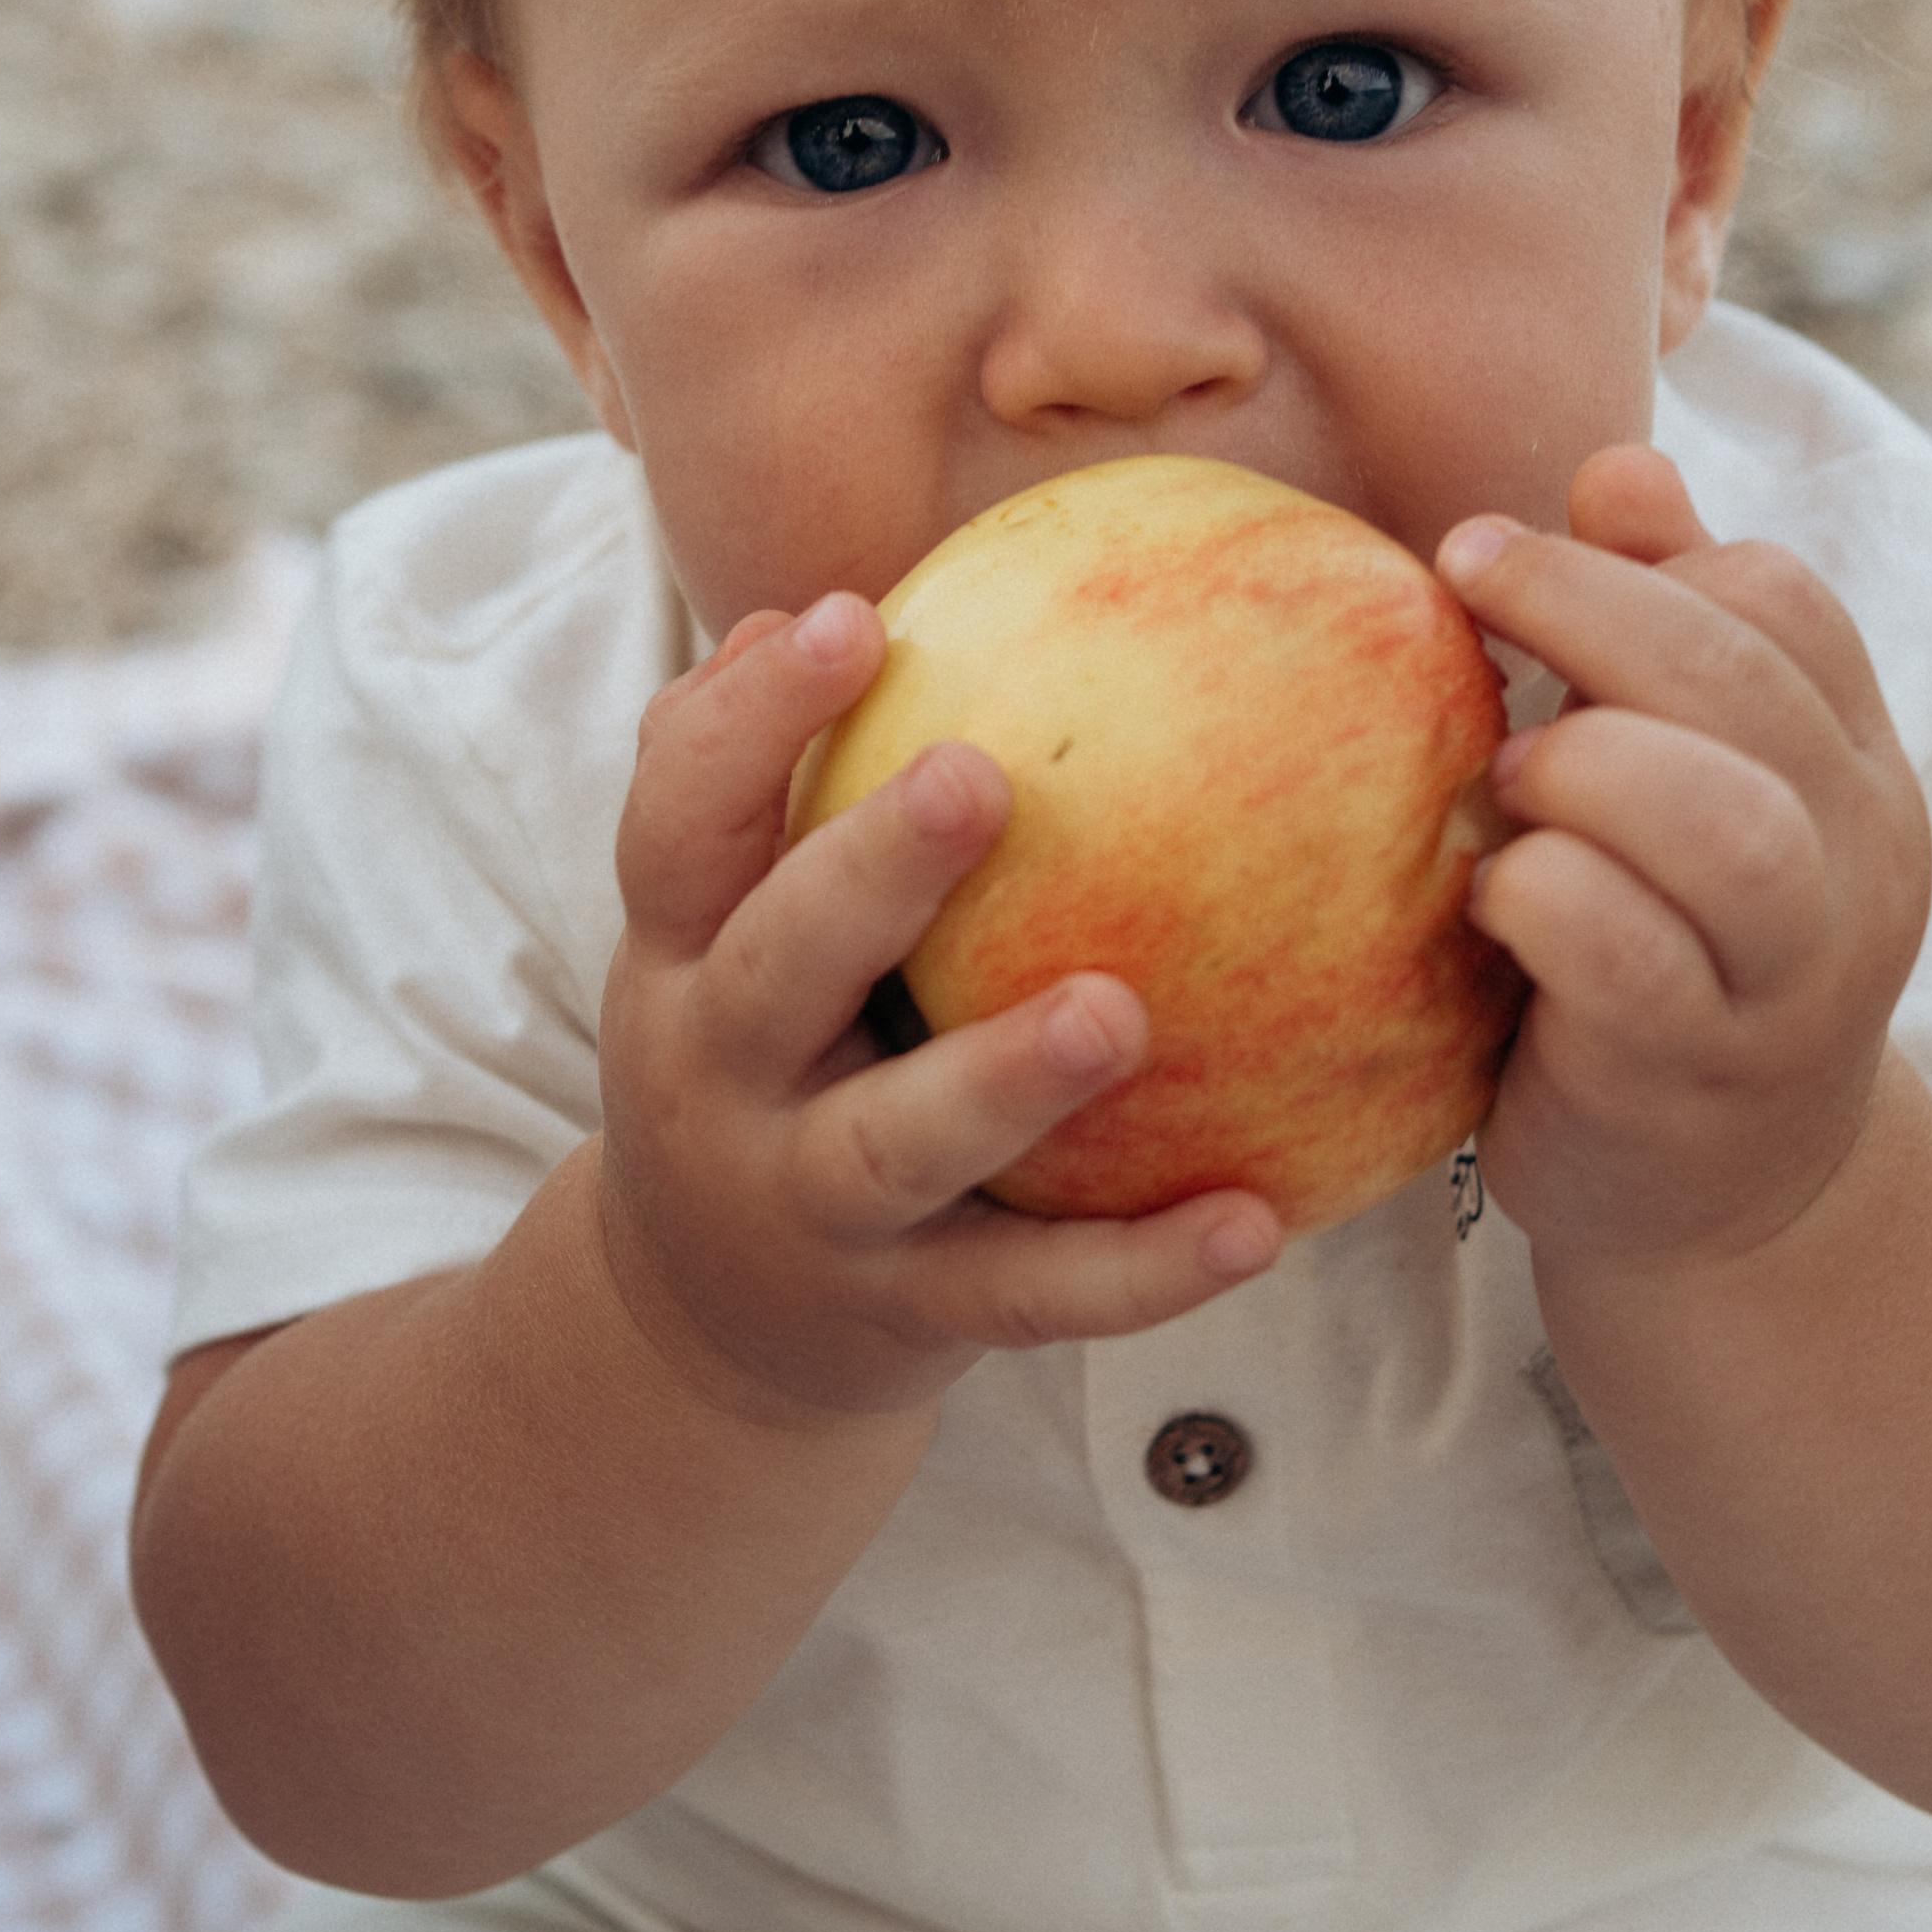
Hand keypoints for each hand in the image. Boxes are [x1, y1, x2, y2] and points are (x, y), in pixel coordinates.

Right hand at [594, 595, 1278, 1424]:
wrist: (696, 1327)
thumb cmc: (758, 1054)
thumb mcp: (717, 930)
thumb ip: (762, 789)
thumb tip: (812, 605)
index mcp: (677, 957)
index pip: (676, 823)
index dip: (745, 723)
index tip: (846, 618)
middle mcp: (719, 1078)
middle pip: (772, 970)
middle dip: (867, 872)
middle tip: (979, 777)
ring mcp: (808, 1207)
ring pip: (898, 1144)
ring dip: (1005, 1079)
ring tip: (1121, 1012)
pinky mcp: (905, 1317)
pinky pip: (1029, 1295)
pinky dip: (1139, 1271)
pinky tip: (1255, 1219)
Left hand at [1436, 449, 1930, 1291]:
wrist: (1729, 1209)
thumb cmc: (1673, 956)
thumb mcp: (1695, 787)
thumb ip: (1670, 628)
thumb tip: (1616, 465)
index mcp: (1852, 768)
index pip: (1786, 603)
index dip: (1647, 555)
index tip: (1499, 548)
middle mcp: (1852, 864)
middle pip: (1748, 685)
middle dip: (1586, 614)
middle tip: (1462, 598)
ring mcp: (1787, 982)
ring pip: (1722, 825)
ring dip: (1584, 767)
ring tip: (1502, 777)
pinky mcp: (1695, 1080)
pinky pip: (1624, 963)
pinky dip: (1540, 899)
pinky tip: (1487, 896)